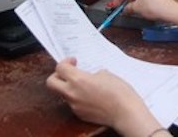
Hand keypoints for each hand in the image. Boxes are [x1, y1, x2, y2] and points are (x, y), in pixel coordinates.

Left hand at [46, 57, 160, 134]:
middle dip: (57, 75)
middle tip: (68, 72)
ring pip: (62, 94)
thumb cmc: (119, 92)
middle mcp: (72, 93)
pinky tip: (90, 96)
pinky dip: (77, 98)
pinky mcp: (80, 115)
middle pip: (51, 82)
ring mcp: (75, 106)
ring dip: (68, 87)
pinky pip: (73, 103)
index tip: (73, 61)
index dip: (66, 62)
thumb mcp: (105, 74)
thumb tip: (88, 76)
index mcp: (77, 80)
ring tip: (83, 84)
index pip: (60, 68)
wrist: (126, 113)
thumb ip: (91, 74)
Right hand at [112, 0, 177, 23]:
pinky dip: (141, 1)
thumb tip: (125, 9)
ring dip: (133, 0)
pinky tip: (139, 8)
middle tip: (121, 7)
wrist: (169, 11)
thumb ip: (127, 7)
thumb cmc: (156, 6)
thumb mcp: (136, 8)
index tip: (116, 4)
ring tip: (130, 9)